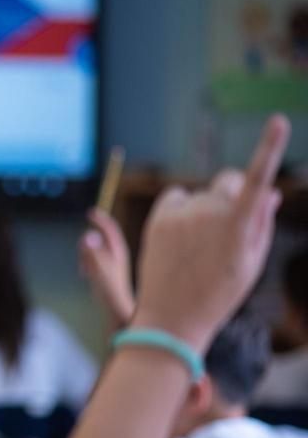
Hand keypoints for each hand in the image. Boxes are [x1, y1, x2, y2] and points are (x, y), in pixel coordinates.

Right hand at [79, 208, 134, 326]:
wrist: (120, 315)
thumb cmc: (111, 294)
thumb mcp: (98, 271)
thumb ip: (92, 253)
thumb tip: (88, 235)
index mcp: (118, 253)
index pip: (110, 230)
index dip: (101, 219)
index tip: (91, 212)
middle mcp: (117, 257)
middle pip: (101, 239)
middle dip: (88, 242)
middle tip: (82, 254)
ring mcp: (113, 266)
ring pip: (96, 251)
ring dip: (86, 255)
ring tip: (84, 269)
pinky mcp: (108, 275)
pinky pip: (94, 262)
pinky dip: (87, 264)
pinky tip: (85, 275)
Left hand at [132, 114, 289, 351]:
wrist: (172, 317)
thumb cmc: (220, 292)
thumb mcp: (250, 261)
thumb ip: (261, 223)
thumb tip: (269, 192)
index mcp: (240, 226)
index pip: (257, 180)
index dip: (269, 148)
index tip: (278, 121)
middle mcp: (211, 213)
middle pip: (228, 183)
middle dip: (232, 195)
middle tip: (227, 230)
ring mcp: (183, 213)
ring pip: (201, 194)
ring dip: (204, 208)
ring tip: (198, 246)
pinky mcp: (160, 216)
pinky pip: (176, 197)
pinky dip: (180, 208)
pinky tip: (180, 235)